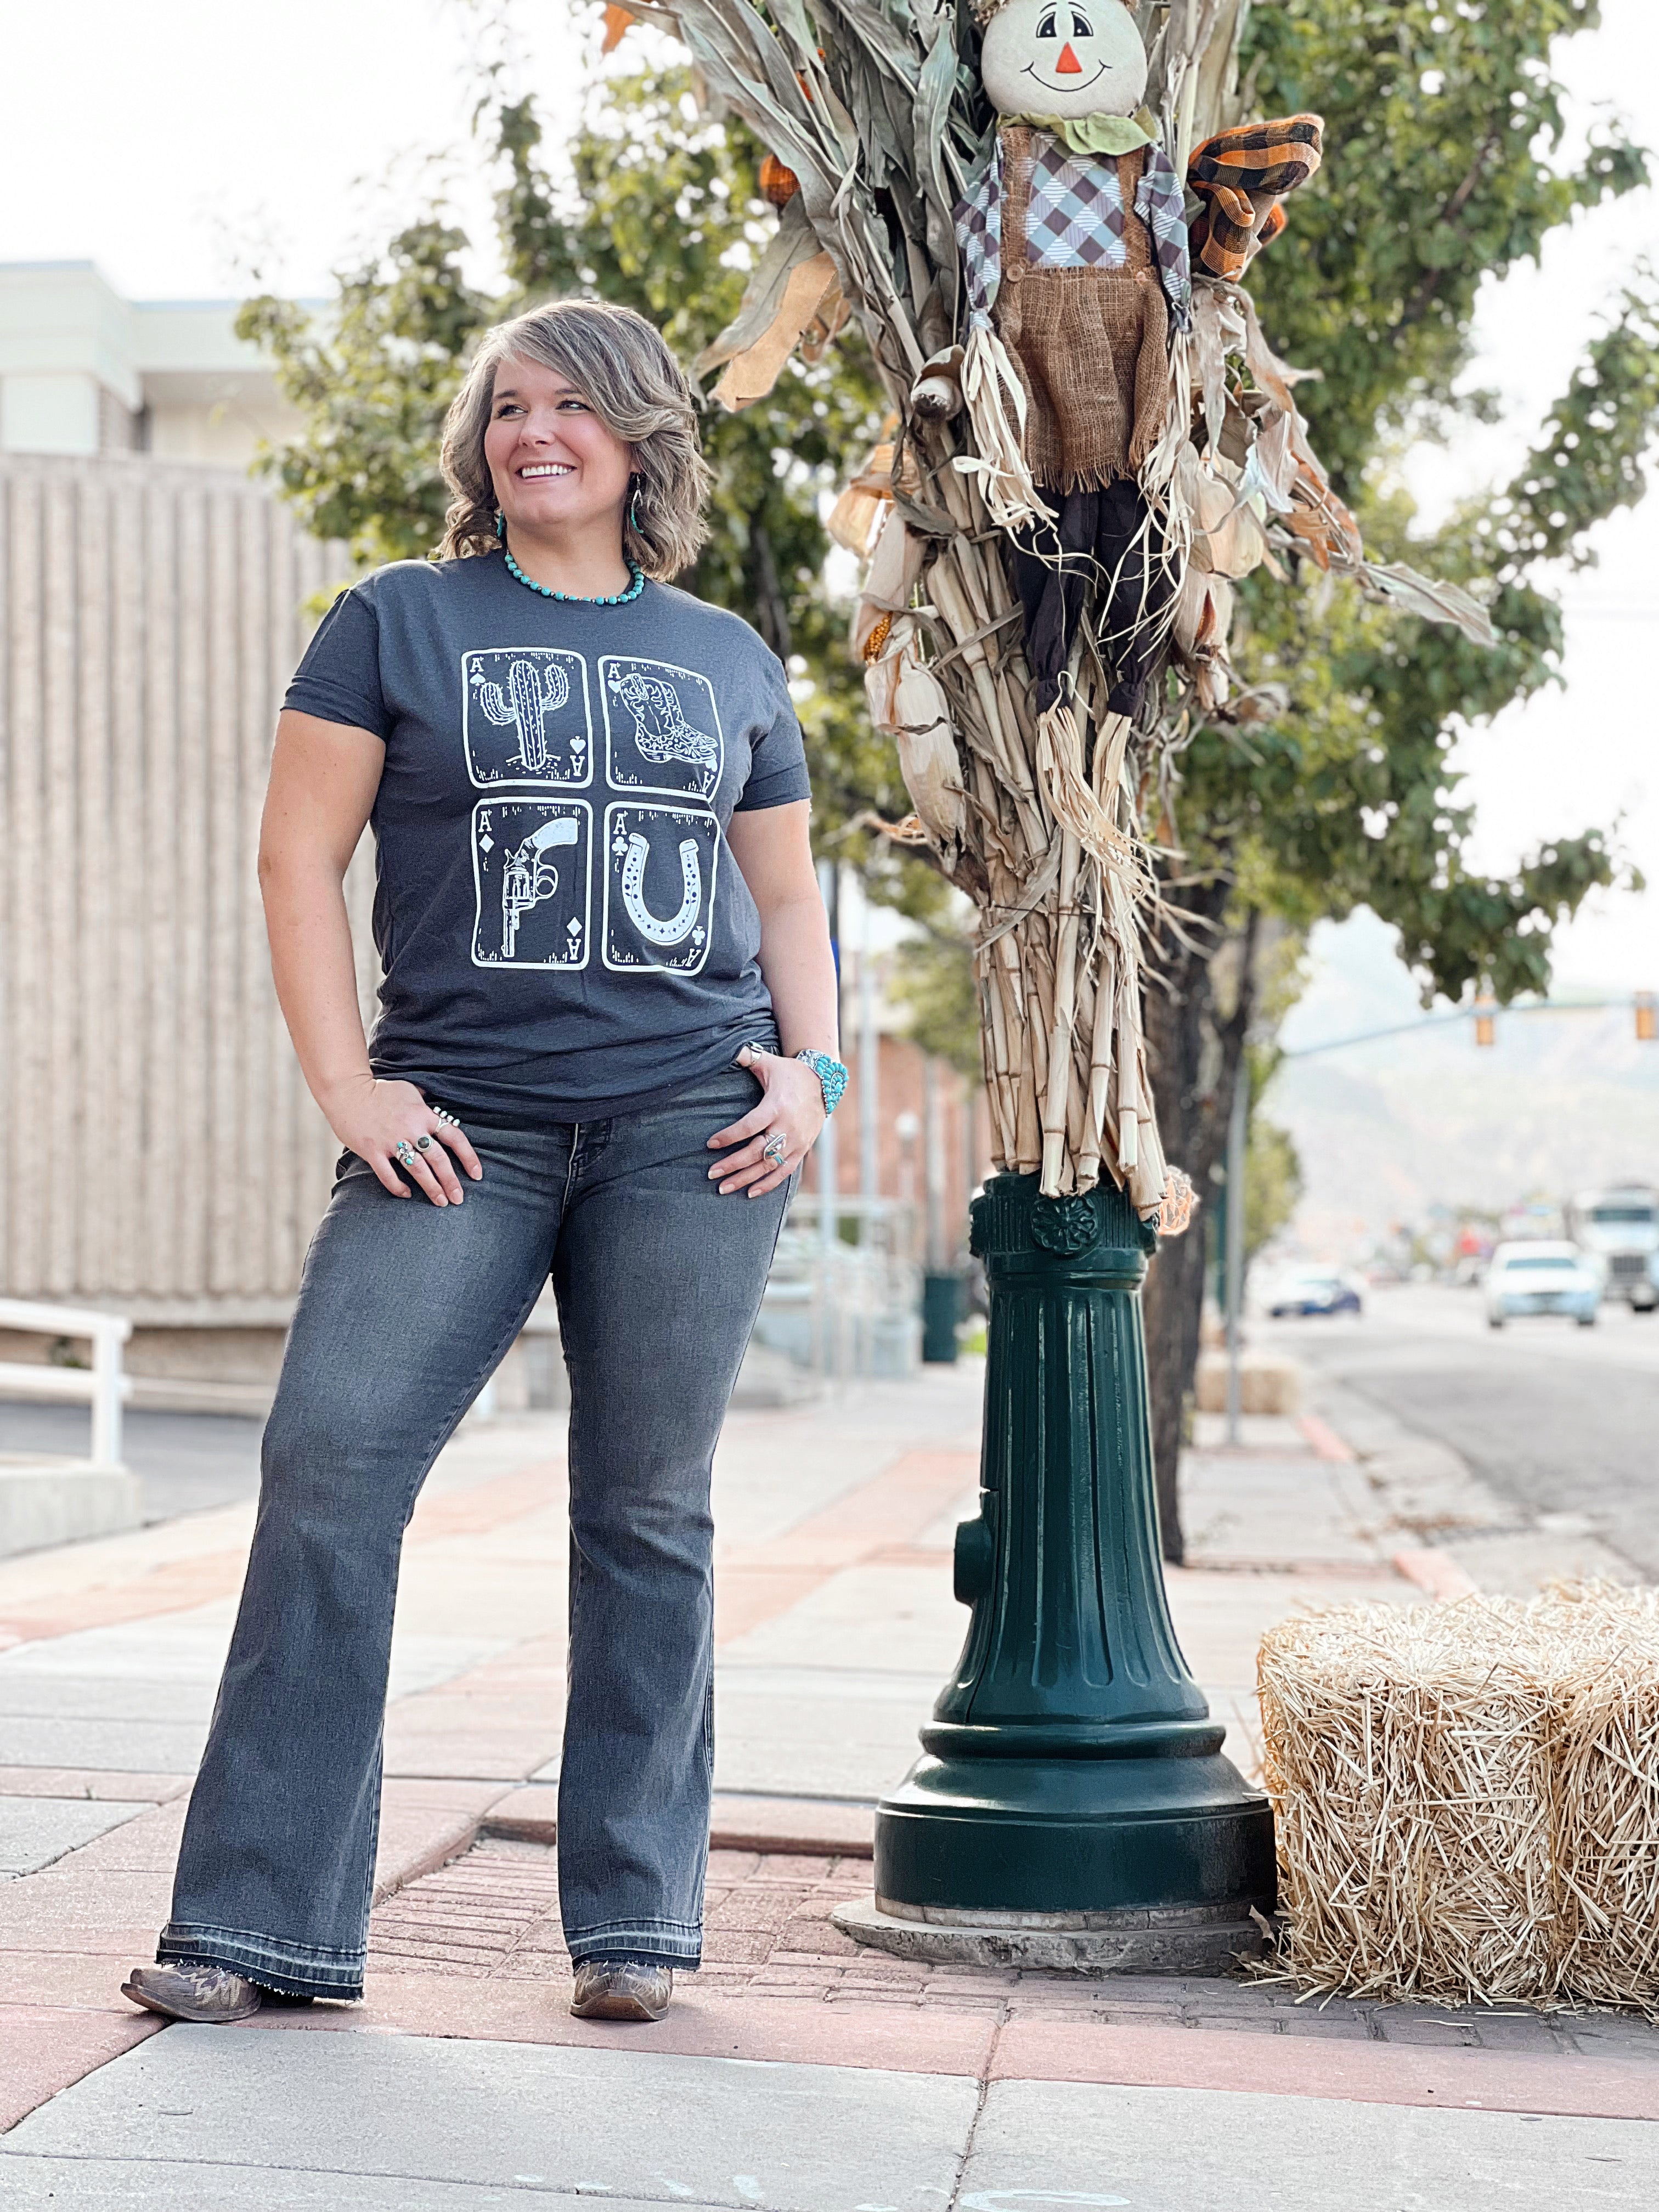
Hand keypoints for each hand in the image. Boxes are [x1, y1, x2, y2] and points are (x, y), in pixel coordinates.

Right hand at [323, 1075, 482, 1206]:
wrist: (347, 1091)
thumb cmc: (379, 1090)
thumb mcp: (409, 1090)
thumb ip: (425, 1104)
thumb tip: (438, 1111)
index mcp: (424, 1114)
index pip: (454, 1137)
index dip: (469, 1157)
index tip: (477, 1174)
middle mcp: (411, 1128)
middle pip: (438, 1159)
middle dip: (451, 1181)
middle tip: (459, 1199)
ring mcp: (391, 1140)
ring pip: (417, 1169)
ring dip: (431, 1188)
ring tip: (441, 1202)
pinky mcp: (372, 1150)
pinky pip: (387, 1174)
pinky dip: (398, 1186)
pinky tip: (406, 1194)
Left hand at [707, 1045, 826, 1197]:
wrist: (824, 1083)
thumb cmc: (789, 1073)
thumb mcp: (768, 1063)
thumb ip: (747, 1057)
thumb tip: (727, 1048)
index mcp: (776, 1106)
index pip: (749, 1126)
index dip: (729, 1136)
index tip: (710, 1144)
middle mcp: (787, 1126)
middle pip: (757, 1151)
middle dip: (732, 1164)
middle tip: (711, 1174)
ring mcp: (796, 1141)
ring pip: (768, 1166)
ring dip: (745, 1179)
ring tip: (723, 1188)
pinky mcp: (802, 1149)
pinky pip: (784, 1172)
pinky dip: (768, 1184)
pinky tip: (750, 1193)